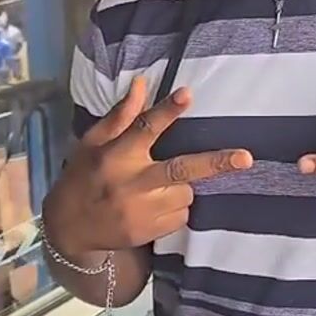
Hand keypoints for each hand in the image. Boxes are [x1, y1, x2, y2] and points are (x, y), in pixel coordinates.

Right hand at [44, 78, 252, 254]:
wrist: (70, 228)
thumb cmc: (84, 175)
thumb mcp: (93, 142)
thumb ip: (122, 116)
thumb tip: (142, 82)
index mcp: (116, 155)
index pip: (144, 128)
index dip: (167, 111)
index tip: (188, 94)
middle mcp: (131, 183)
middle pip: (180, 170)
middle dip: (215, 163)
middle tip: (246, 158)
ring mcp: (141, 211)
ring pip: (186, 193)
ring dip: (182, 187)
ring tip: (157, 186)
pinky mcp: (148, 233)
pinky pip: (181, 216)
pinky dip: (175, 208)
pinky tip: (153, 206)